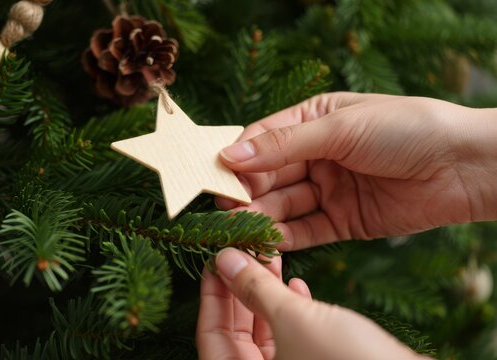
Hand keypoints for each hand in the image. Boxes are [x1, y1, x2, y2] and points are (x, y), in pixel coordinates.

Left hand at [196, 248, 425, 359]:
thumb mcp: (294, 320)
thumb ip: (255, 289)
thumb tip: (224, 259)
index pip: (211, 336)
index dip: (210, 296)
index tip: (214, 259)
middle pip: (237, 332)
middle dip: (242, 289)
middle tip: (245, 252)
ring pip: (267, 332)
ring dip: (268, 295)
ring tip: (274, 260)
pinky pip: (293, 338)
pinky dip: (294, 311)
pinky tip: (301, 286)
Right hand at [217, 93, 496, 249]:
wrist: (466, 166)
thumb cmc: (406, 129)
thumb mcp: (340, 127)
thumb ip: (283, 145)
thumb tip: (229, 154)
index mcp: (313, 120)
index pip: (263, 140)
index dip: (238, 158)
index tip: (215, 175)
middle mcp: (317, 155)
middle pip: (269, 176)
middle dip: (247, 193)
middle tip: (225, 210)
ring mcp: (329, 189)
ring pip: (283, 205)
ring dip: (262, 217)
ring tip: (242, 230)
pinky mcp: (343, 221)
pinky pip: (306, 230)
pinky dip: (286, 237)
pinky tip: (268, 241)